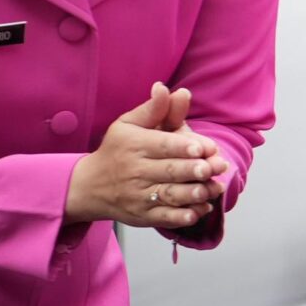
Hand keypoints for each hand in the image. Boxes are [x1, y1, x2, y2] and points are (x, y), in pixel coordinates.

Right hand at [64, 82, 229, 229]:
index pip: (163, 145)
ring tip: (215, 188)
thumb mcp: (130, 124)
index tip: (205, 147)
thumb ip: (154, 109)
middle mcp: (136, 170)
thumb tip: (165, 88)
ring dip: (195, 193)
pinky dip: (183, 217)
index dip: (185, 146)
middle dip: (195, 169)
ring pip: (170, 195)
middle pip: (170, 170)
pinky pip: (165, 218)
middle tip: (216, 167)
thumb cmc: (117, 150)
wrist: (89, 186)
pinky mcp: (143, 215)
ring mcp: (139, 195)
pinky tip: (200, 210)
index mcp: (135, 144)